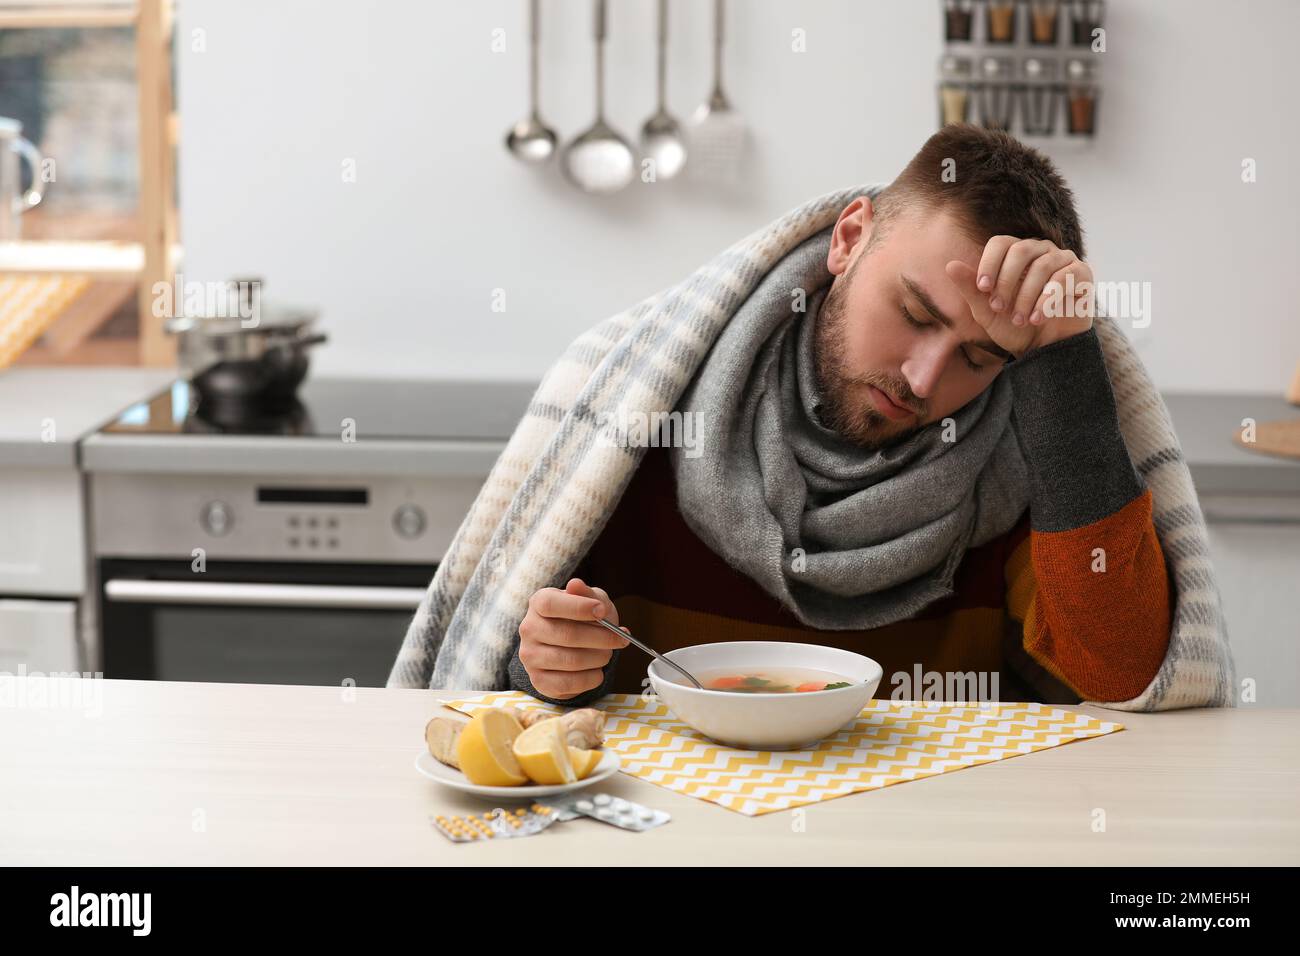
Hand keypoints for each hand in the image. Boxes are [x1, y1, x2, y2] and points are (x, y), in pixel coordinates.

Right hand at [518, 577, 628, 699]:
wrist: (571, 646)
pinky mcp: (538, 680)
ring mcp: (530, 656)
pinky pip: (568, 683)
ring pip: (570, 661)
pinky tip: (597, 671)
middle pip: (566, 635)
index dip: (578, 607)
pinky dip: (591, 678)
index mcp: (538, 603)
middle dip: (600, 638)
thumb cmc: (582, 618)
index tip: (602, 611)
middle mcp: (529, 629)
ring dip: (599, 658)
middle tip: (619, 639)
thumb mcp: (590, 600)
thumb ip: (587, 594)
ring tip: (607, 654)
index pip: (550, 604)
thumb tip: (576, 585)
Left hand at [945, 236, 1093, 359]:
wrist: (1043, 350)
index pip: (1000, 243)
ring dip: (1026, 296)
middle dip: (1006, 281)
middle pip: (1021, 250)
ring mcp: (1062, 260)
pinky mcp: (1081, 274)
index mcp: (1015, 255)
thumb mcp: (986, 312)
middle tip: (999, 308)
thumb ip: (970, 289)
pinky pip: (1064, 277)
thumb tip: (950, 265)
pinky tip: (1037, 319)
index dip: (989, 263)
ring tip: (1020, 320)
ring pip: (1042, 266)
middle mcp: (1040, 251)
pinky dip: (1048, 300)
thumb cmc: (1014, 327)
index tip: (982, 289)